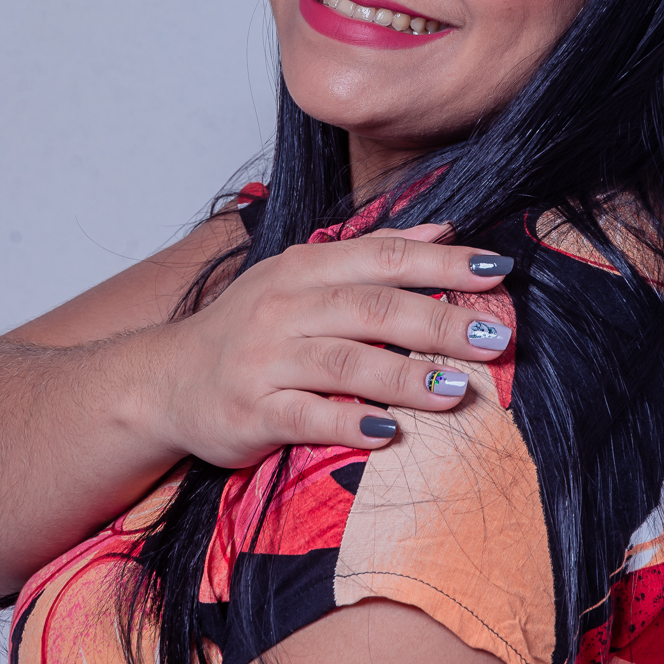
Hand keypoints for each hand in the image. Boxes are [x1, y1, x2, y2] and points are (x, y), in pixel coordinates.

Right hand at [141, 224, 512, 466]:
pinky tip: (390, 434)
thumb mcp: (302, 276)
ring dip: (405, 375)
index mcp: (304, 268)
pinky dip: (349, 424)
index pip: (383, 257)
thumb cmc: (249, 328)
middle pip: (372, 308)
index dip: (443, 261)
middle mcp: (284, 306)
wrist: (165, 380)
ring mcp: (266, 359)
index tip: (497, 270)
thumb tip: (442, 230)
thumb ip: (370, 254)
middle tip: (494, 337)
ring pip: (345, 362)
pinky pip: (306, 416)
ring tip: (457, 389)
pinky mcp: (251, 411)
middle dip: (439, 320)